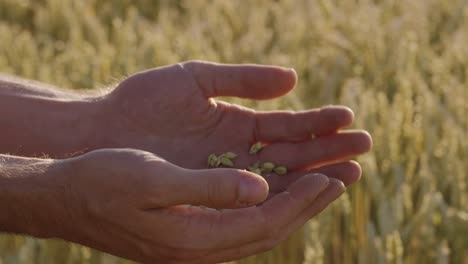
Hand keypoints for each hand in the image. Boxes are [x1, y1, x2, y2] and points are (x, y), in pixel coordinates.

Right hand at [52, 148, 348, 262]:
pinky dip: (268, 203)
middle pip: (270, 230)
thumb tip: (260, 190)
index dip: (301, 201)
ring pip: (259, 227)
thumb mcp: (153, 178)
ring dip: (293, 203)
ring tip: (324, 180)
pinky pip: (241, 221)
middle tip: (343, 178)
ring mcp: (195, 244)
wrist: (68, 197)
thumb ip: (208, 188)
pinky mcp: (190, 232)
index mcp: (193, 240)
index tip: (330, 176)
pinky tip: (279, 188)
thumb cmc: (104, 180)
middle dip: (308, 204)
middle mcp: (200, 250)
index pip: (265, 225)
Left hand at [95, 61, 371, 191]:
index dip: (319, 124)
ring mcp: (224, 179)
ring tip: (352, 168)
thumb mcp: (195, 79)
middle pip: (291, 157)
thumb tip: (292, 79)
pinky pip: (251, 198)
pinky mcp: (210, 198)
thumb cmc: (142, 100)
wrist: (100, 131)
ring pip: (279, 180)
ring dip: (315, 174)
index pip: (287, 129)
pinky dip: (281, 192)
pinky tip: (310, 186)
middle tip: (365, 147)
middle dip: (327, 152)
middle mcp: (236, 156)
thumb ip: (242, 79)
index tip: (349, 119)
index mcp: (236, 126)